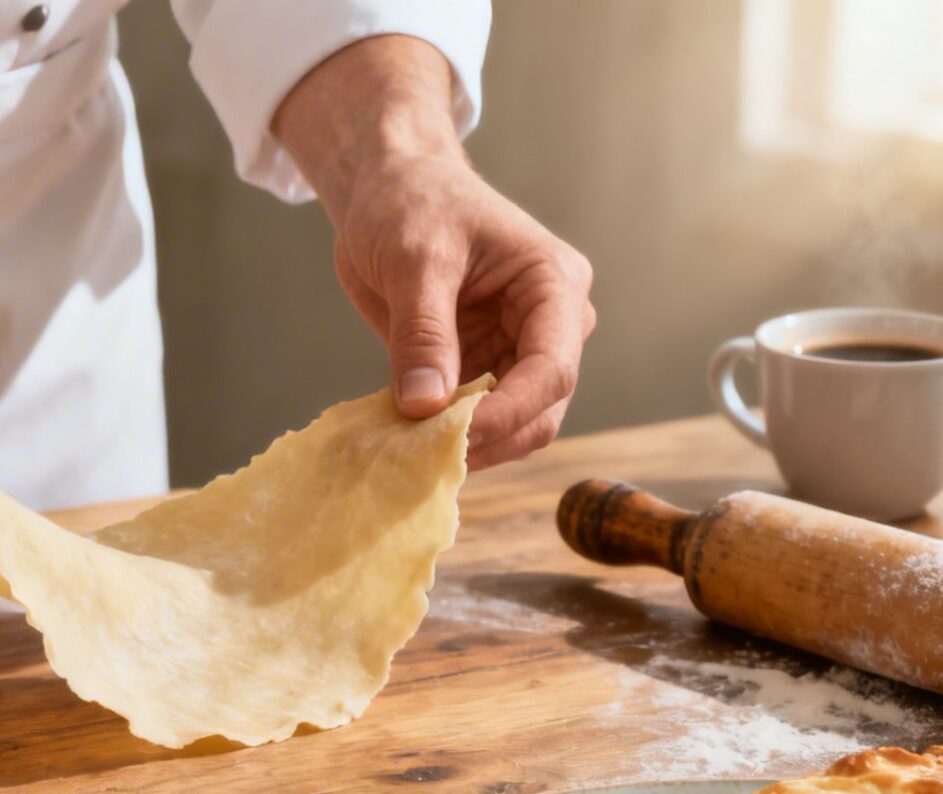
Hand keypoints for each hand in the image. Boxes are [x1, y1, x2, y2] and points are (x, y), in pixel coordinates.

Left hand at [327, 151, 593, 467]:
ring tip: (412, 452)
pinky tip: (407, 441)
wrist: (389, 190)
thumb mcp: (415, 261)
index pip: (552, 368)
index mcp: (553, 285)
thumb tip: (426, 405)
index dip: (508, 411)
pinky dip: (445, 435)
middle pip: (542, 407)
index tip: (454, 438)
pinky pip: (474, 417)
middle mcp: (550, 324)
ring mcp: (516, 349)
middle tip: (426, 455)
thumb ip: (423, 333)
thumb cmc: (412, 203)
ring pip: (513, 424)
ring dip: (468, 443)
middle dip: (490, 437)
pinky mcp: (481, 366)